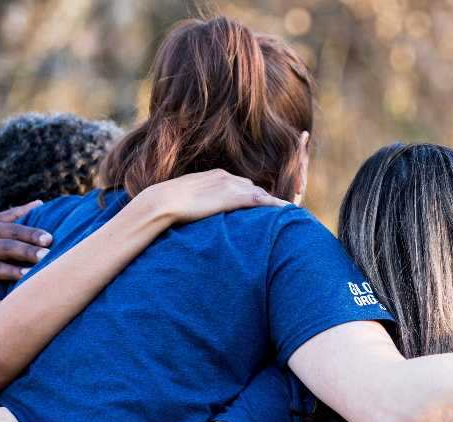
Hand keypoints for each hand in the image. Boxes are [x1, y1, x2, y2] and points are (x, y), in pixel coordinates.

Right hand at [133, 169, 288, 225]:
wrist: (162, 201)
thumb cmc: (167, 203)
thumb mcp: (187, 198)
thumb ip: (200, 200)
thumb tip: (199, 211)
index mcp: (216, 175)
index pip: (242, 184)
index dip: (254, 195)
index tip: (263, 204)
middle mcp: (226, 177)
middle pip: (255, 188)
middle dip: (268, 199)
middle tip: (283, 210)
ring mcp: (230, 185)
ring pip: (260, 193)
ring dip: (274, 203)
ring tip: (290, 214)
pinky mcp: (232, 197)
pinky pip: (260, 200)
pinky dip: (275, 205)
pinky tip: (287, 211)